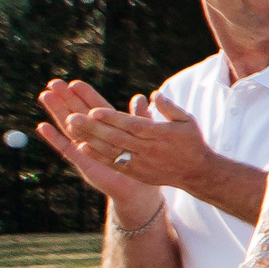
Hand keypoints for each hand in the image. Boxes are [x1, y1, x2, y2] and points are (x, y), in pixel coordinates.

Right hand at [33, 80, 157, 206]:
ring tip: (45, 96)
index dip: (85, 95)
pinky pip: (66, 148)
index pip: (95, 107)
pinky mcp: (82, 162)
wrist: (139, 190)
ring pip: (69, 127)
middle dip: (66, 98)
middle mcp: (95, 136)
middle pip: (78, 113)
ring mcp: (86, 148)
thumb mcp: (145, 136)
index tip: (74, 82)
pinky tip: (42, 126)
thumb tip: (141, 97)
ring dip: (57, 112)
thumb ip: (140, 118)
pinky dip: (54, 138)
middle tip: (53, 83)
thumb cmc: (144, 162)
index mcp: (110, 128)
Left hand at [54, 86, 217, 193]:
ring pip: (110, 150)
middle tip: (72, 117)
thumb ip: (169, 107)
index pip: (131, 125)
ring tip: (71, 128)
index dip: (111, 118)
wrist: (197, 173)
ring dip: (89, 139)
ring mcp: (141, 162)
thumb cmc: (191, 142)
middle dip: (92, 127)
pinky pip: (113, 163)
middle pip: (115, 137)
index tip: (93, 110)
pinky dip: (97, 156)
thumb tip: (154, 94)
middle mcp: (148, 149)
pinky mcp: (136, 173)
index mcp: (159, 134)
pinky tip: (82, 147)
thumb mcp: (187, 121)